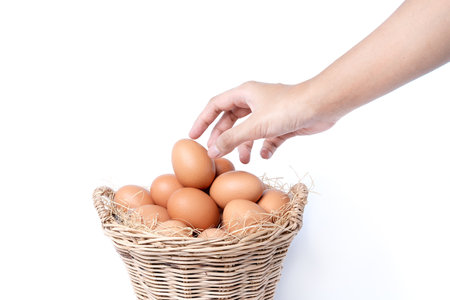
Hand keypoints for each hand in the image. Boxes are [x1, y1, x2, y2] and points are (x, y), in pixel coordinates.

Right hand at [189, 80, 337, 162]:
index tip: (193, 136)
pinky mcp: (283, 124)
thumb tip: (211, 150)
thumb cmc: (289, 108)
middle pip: (231, 119)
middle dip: (223, 137)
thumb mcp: (255, 125)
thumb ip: (232, 138)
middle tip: (216, 153)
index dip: (202, 120)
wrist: (322, 106)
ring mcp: (269, 113)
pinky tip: (265, 156)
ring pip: (249, 130)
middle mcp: (255, 101)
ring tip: (243, 160)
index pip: (216, 105)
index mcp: (245, 93)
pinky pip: (267, 137)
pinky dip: (264, 147)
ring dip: (244, 145)